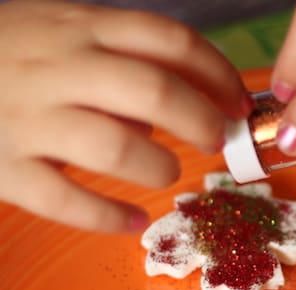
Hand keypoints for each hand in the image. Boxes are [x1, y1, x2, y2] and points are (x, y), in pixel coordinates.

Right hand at [0, 0, 251, 231]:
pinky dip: (107, 217)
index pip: (172, 41)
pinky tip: (131, 223)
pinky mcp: (2, 166)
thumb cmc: (8, 50)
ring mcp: (27, 116)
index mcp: (82, 26)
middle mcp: (59, 65)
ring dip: (157, 167)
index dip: (218, 74)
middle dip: (200, 120)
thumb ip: (122, 58)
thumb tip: (181, 104)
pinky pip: (63, 199)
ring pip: (112, 144)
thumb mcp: (64, 30)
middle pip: (153, 89)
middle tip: (215, 140)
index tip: (238, 101)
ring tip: (167, 175)